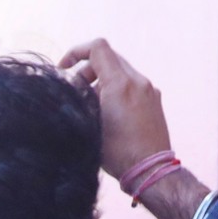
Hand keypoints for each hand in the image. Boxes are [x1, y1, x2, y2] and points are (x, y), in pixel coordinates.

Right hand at [58, 38, 172, 184]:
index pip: (97, 48)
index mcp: (120, 84)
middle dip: (87, 69)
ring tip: (91, 104)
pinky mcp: (154, 100)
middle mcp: (138, 81)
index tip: (63, 69)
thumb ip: (80, 101)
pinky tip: (108, 111)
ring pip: (120, 70)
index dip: (75, 52)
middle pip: (108, 58)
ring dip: (100, 80)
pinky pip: (131, 83)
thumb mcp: (90, 125)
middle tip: (75, 91)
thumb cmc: (118, 153)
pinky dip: (115, 88)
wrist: (150, 170)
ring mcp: (149, 89)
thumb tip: (70, 90)